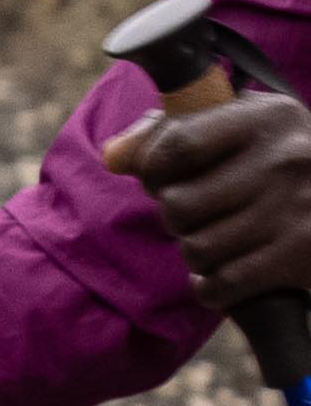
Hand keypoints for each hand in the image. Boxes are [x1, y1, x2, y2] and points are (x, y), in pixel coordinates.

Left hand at [114, 82, 310, 307]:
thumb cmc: (288, 160)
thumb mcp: (246, 127)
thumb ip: (172, 130)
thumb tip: (112, 157)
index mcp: (267, 118)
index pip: (178, 143)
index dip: (150, 166)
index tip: (155, 177)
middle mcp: (285, 161)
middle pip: (179, 201)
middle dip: (172, 214)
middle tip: (189, 213)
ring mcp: (296, 211)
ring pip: (197, 247)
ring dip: (192, 252)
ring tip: (209, 242)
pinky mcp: (302, 258)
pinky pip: (226, 284)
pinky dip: (211, 287)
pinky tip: (218, 276)